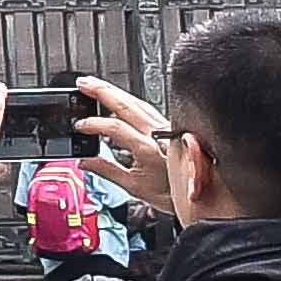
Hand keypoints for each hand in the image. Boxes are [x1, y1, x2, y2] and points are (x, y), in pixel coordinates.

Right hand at [70, 77, 193, 220]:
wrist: (201, 197)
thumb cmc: (172, 194)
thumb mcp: (134, 187)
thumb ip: (107, 170)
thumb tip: (85, 162)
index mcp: (147, 149)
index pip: (115, 128)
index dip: (94, 124)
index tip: (80, 126)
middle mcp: (157, 133)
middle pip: (126, 104)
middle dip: (101, 91)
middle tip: (82, 84)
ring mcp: (164, 127)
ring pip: (136, 102)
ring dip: (114, 91)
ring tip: (95, 85)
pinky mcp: (169, 126)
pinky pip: (146, 107)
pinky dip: (129, 100)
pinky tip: (120, 98)